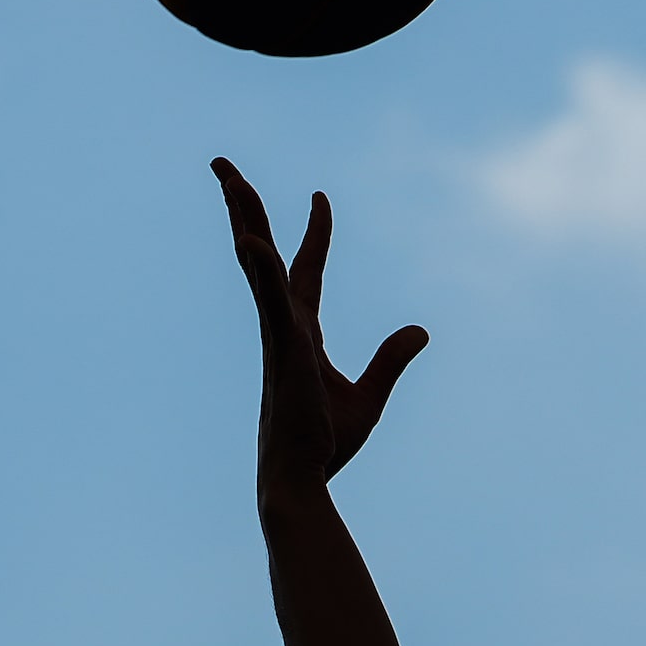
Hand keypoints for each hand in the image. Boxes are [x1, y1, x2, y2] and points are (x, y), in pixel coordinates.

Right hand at [215, 158, 427, 490]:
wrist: (303, 479)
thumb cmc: (325, 445)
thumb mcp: (369, 397)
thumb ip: (391, 359)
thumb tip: (420, 331)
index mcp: (301, 332)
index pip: (307, 270)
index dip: (315, 233)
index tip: (321, 198)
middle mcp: (283, 324)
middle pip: (263, 253)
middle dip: (246, 208)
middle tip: (225, 166)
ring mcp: (278, 334)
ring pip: (257, 264)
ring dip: (243, 218)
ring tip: (228, 176)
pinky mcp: (282, 350)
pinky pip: (269, 302)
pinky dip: (260, 269)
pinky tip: (250, 239)